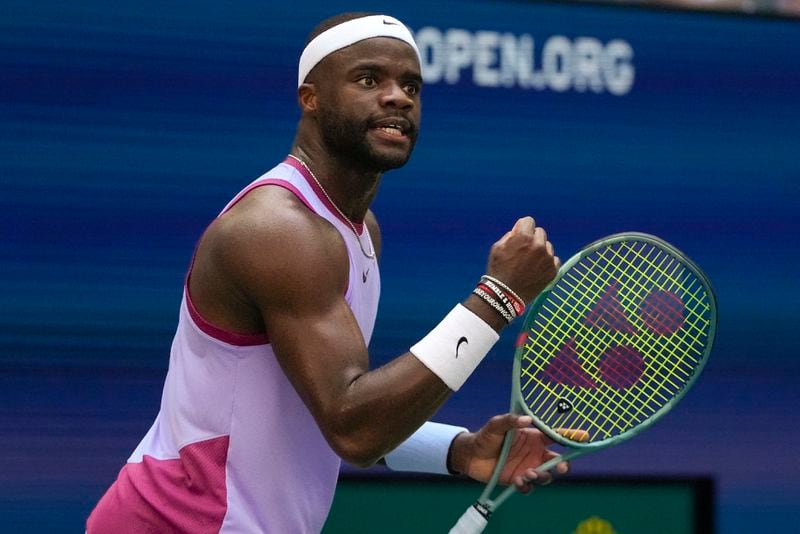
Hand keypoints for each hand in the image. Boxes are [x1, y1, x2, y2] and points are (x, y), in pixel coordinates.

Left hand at [449, 414, 568, 493]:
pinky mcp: (518, 480)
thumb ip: (511, 420)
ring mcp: (528, 468)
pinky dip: (527, 486)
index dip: (570, 436)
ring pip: (546, 477)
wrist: (470, 455)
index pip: (555, 436)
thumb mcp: (496, 424)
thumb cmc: (486, 436)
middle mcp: (534, 453)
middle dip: (563, 466)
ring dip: (542, 477)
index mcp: (533, 437)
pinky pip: (530, 487)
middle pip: (557, 462)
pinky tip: (518, 481)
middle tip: (560, 467)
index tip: (584, 437)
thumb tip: (527, 419)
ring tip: (528, 474)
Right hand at [486, 217, 559, 303]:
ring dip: (540, 251)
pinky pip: (554, 259)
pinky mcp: (553, 270)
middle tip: (523, 251)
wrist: (504, 295)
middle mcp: (538, 246)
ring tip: (529, 263)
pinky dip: (546, 263)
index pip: (529, 221)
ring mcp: (547, 259)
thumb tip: (519, 229)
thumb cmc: (498, 270)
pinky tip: (536, 270)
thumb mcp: (497, 247)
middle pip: (540, 232)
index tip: (519, 236)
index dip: (522, 227)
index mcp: (524, 237)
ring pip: (547, 246)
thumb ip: (510, 235)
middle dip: (532, 238)